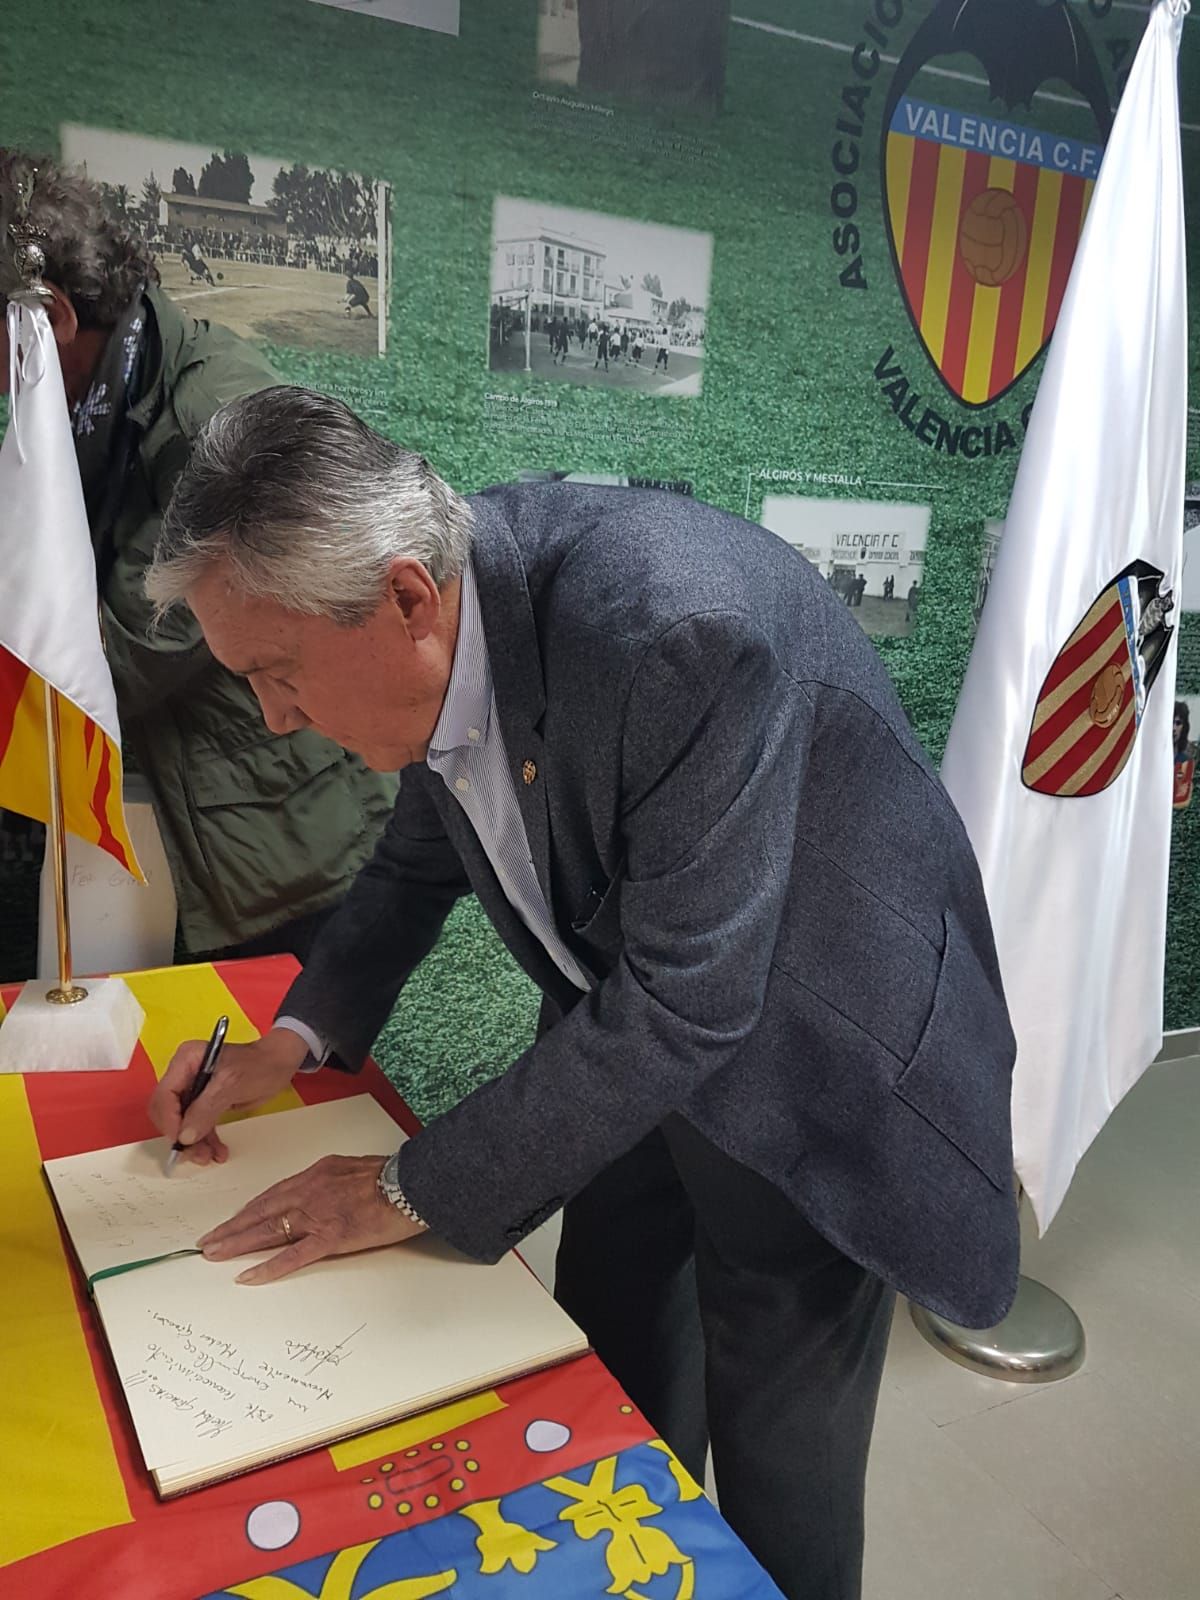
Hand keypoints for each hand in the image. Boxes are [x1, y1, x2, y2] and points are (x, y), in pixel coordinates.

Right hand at [147, 1027, 308, 1166]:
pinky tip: (217, 1151)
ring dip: (194, 1142)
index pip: (164, 1095)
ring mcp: (195, 1089)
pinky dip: (206, 1139)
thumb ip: (205, 1109)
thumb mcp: (231, 1084)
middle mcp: (185, 1074)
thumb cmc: (259, 1065)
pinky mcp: (206, 1102)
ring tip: (209, 1157)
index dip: (169, 1120)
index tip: (181, 1141)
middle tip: (196, 1154)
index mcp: (186, 1061)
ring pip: (183, 1123)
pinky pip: (198, 1125)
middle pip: (169, 1111)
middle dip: (181, 1135)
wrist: (280, 1064)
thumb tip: (184, 1136)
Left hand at [197, 1155, 425, 1284]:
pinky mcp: (331, 1236)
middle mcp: (310, 1191)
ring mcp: (318, 1214)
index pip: (272, 1194)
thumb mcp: (353, 1168)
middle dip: (232, 1227)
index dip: (249, 1210)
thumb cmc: (391, 1175)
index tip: (232, 1221)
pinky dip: (268, 1266)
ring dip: (238, 1243)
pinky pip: (293, 1255)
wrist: (412, 1183)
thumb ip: (331, 1181)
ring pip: (268, 1230)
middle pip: (261, 1211)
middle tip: (208, 1242)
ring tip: (215, 1255)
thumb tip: (319, 1192)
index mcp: (316, 1174)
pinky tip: (249, 1275)